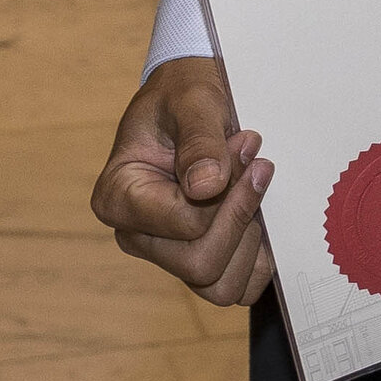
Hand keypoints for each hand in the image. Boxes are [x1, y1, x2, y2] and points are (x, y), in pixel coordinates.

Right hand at [92, 55, 276, 306]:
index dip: (227, 195)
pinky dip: (259, 258)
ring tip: (256, 187)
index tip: (248, 147)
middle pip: (200, 264)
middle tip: (258, 165)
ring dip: (252, 241)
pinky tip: (263, 214)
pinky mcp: (197, 258)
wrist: (192, 101)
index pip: (183, 223)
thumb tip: (205, 187)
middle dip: (241, 216)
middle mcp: (137, 235)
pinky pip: (236, 286)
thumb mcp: (193, 98)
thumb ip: (198, 139)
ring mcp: (166, 253)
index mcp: (118, 196)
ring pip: (219, 286)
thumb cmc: (184, 94)